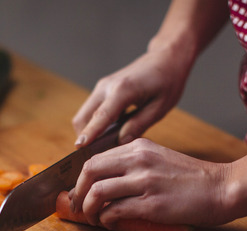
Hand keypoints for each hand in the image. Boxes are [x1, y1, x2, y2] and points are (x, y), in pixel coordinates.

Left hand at [69, 138, 229, 226]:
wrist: (223, 188)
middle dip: (78, 193)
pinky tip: (112, 223)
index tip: (79, 193)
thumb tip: (107, 182)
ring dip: (90, 209)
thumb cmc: (193, 180)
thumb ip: (135, 164)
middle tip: (79, 208)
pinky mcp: (152, 204)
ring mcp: (145, 181)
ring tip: (94, 219)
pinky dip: (107, 219)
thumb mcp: (160, 159)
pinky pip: (115, 211)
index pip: (95, 159)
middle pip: (90, 172)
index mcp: (139, 147)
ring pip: (98, 192)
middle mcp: (139, 160)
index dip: (81, 179)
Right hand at [72, 43, 192, 146]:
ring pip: (84, 114)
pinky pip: (91, 110)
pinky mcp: (103, 89)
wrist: (165, 58)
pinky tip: (108, 135)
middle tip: (96, 157)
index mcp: (123, 90)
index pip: (101, 117)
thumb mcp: (159, 108)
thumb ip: (139, 125)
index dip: (89, 134)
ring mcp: (102, 86)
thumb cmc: (167, 81)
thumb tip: (120, 142)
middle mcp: (106, 86)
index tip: (79, 148)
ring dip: (88, 131)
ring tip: (102, 148)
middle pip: (83, 117)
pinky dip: (94, 124)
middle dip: (84, 138)